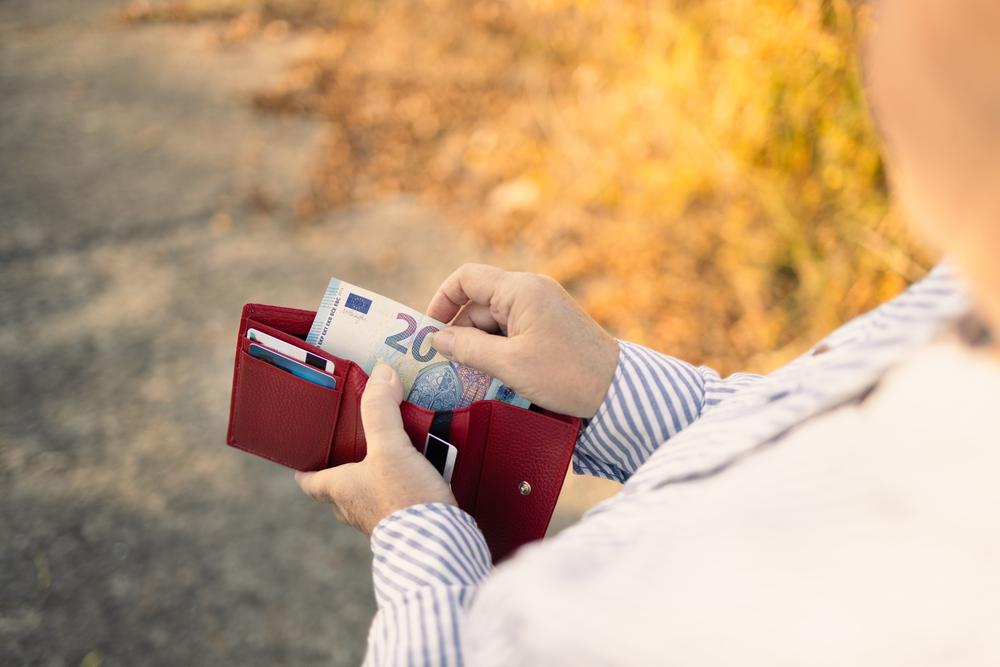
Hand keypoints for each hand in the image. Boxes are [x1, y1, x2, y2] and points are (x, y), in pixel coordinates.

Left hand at [295, 363, 455, 534]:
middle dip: (346, 467)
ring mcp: (379, 521)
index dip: (304, 467)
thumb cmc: (403, 499)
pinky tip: (422, 474)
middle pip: (339, 487)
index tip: (304, 455)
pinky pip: (397, 505)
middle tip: (358, 442)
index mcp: (339, 489)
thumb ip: (382, 410)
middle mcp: (353, 508)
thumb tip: (381, 373)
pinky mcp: (406, 527)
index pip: (309, 481)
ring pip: (368, 495)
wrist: (438, 546)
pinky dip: (403, 489)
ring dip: (377, 477)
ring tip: (395, 452)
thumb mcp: (390, 447)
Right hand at [428, 263, 619, 417]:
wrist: (617, 389)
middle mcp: (532, 288)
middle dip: (461, 330)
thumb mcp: (509, 364)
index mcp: (520, 289)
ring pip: (495, 316)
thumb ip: (467, 348)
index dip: (442, 300)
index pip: (466, 277)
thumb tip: (436, 339)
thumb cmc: (565, 374)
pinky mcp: (551, 322)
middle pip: (480, 300)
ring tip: (473, 374)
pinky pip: (513, 326)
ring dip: (480, 342)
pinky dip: (499, 345)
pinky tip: (495, 372)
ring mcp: (543, 304)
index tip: (430, 330)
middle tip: (449, 363)